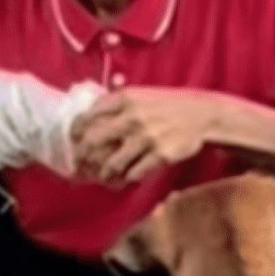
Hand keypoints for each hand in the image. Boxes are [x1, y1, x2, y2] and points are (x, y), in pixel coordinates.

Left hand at [70, 88, 217, 184]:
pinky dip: (125, 180)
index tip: (73, 140)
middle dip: (82, 157)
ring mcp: (146, 138)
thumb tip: (88, 116)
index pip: (88, 116)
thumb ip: (115, 102)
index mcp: (124, 100)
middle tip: (80, 164)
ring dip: (103, 175)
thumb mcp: (139, 94)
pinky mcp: (160, 155)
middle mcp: (132, 118)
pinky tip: (123, 180)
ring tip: (102, 177)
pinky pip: (134, 174)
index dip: (76, 132)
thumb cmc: (166, 105)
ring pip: (112, 164)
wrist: (201, 114)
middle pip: (93, 142)